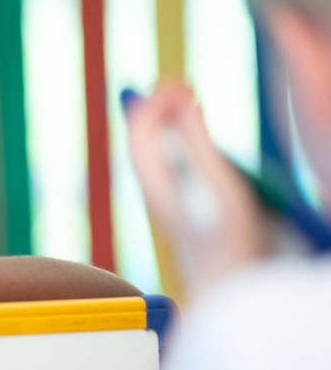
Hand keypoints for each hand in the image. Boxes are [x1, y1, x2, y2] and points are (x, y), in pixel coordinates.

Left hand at [127, 79, 268, 290]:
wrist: (230, 287)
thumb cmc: (227, 241)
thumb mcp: (218, 183)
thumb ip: (196, 142)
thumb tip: (178, 103)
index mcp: (157, 183)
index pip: (140, 131)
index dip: (154, 102)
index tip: (177, 82)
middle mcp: (156, 190)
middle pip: (143, 138)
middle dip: (158, 106)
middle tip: (180, 84)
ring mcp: (168, 199)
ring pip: (155, 151)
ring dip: (168, 121)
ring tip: (187, 99)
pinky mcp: (182, 207)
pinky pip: (171, 162)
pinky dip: (180, 140)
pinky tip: (198, 134)